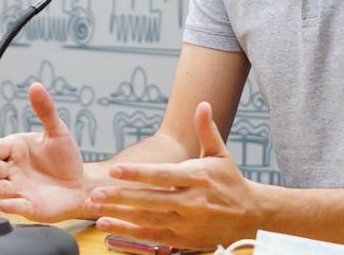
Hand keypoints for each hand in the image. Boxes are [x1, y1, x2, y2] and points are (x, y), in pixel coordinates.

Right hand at [0, 82, 89, 220]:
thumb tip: (36, 87)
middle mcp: (12, 170)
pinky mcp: (29, 206)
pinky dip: (10, 206)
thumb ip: (45, 110)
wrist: (81, 183)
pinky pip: (16, 206)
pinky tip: (7, 204)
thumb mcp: (57, 131)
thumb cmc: (66, 158)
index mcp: (14, 149)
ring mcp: (18, 189)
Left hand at [87, 102, 259, 247]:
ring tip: (95, 209)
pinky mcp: (183, 240)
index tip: (115, 170)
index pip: (163, 175)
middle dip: (120, 197)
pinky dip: (129, 234)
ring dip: (120, 216)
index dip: (137, 173)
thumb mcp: (220, 153)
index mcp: (199, 177)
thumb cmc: (231, 182)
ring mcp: (187, 223)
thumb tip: (202, 104)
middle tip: (94, 194)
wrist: (249, 217)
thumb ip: (206, 130)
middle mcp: (192, 202)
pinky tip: (109, 228)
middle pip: (150, 200)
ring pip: (148, 220)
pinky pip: (152, 237)